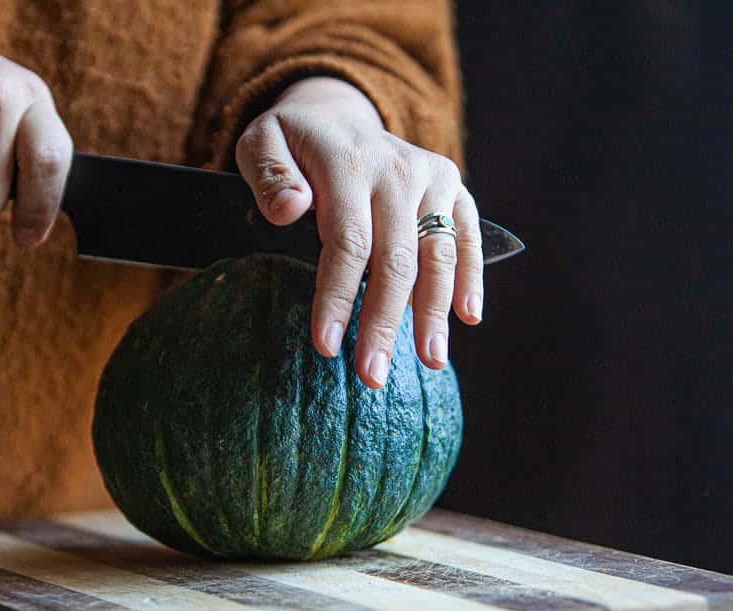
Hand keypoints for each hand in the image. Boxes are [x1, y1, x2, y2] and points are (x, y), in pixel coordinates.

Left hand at [236, 77, 483, 388]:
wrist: (337, 113)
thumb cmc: (293, 143)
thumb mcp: (260, 143)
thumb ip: (268, 174)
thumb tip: (288, 210)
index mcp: (348, 164)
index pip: (348, 242)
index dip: (338, 296)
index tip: (327, 346)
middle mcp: (397, 170)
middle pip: (396, 259)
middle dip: (384, 323)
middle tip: (372, 376)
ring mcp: (430, 178)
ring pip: (438, 254)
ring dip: (434, 313)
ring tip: (429, 362)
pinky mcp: (451, 186)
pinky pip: (467, 236)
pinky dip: (472, 277)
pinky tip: (468, 318)